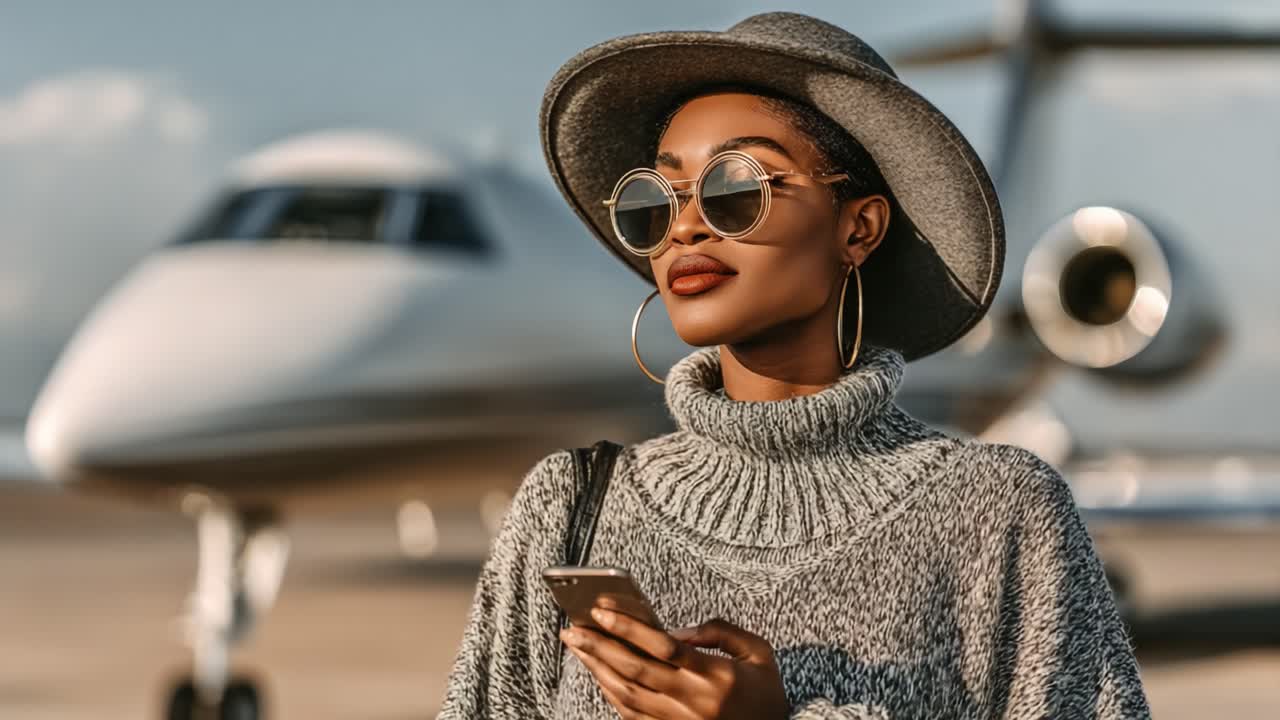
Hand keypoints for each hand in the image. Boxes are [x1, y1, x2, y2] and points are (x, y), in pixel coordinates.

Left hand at [559, 607, 788, 719]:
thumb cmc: (766, 693)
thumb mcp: (759, 653)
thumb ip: (721, 631)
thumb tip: (678, 631)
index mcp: (716, 675)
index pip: (663, 646)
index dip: (629, 627)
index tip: (601, 609)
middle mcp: (693, 701)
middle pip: (635, 670)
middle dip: (600, 646)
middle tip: (572, 628)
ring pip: (627, 694)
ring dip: (597, 669)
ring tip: (577, 647)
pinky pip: (632, 715)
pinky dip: (611, 694)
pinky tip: (597, 675)